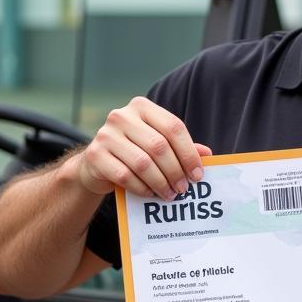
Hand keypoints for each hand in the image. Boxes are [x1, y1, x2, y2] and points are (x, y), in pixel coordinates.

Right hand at [75, 96, 211, 198]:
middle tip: (184, 188)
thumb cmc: (134, 151)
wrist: (96, 163)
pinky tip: (150, 194)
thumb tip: (207, 154)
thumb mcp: (157, 143)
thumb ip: (179, 146)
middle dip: (175, 171)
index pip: (173, 127)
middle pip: (159, 146)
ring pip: (142, 163)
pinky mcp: (95, 155)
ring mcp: (105, 134)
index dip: (189, 152)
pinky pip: (125, 176)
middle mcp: (122, 116)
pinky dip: (142, 188)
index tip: (197, 174)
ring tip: (170, 194)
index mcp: (142, 107)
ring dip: (160, 183)